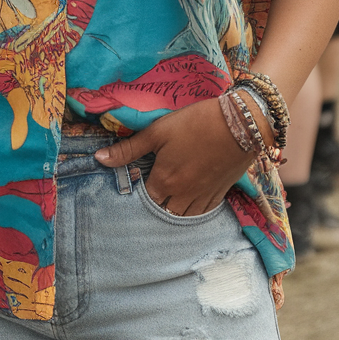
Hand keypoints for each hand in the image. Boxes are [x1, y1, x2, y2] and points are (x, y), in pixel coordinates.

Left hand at [95, 98, 254, 215]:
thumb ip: (128, 149)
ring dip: (174, 211)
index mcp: (164, 182)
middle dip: (156, 205)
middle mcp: (183, 196)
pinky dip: (194, 210)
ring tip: (169, 198)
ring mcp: (203, 197)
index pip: (145, 200)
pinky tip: (191, 202)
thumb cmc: (195, 124)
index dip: (140, 193)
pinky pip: (203, 213)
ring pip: (184, 216)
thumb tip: (99, 159)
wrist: (239, 123)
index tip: (140, 182)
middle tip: (153, 191)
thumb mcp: (158, 132)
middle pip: (164, 212)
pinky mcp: (220, 193)